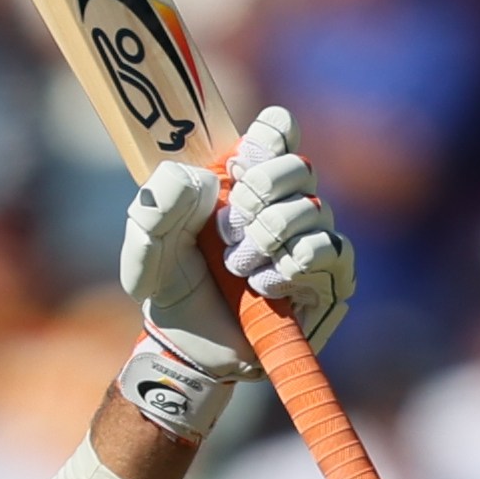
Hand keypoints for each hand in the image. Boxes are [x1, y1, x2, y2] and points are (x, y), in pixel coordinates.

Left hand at [118, 105, 355, 379]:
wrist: (192, 349)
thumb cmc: (173, 288)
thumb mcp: (148, 246)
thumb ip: (158, 205)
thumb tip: (201, 178)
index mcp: (245, 179)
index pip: (277, 129)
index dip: (266, 136)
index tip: (237, 163)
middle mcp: (286, 202)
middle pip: (298, 165)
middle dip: (258, 193)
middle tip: (225, 229)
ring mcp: (313, 238)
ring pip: (312, 210)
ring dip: (265, 239)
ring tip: (237, 268)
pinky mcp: (331, 278)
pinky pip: (327, 251)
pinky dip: (288, 268)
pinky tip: (263, 287)